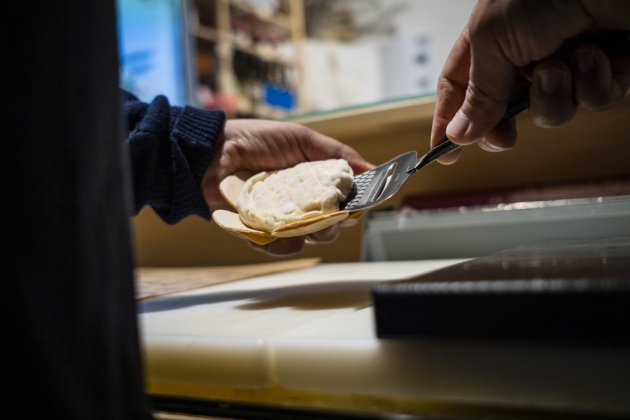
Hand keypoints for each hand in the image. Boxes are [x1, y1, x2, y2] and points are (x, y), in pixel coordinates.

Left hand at [201, 119, 372, 254]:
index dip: (351, 208)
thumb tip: (372, 168)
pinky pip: (276, 247)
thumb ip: (336, 154)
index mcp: (313, 184)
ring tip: (298, 220)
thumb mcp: (302, 139)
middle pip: (329, 228)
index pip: (342, 205)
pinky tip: (271, 229)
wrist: (215, 150)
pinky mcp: (257, 232)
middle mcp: (299, 205)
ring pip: (306, 241)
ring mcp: (279, 220)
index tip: (354, 205)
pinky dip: (278, 242)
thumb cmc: (257, 140)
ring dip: (309, 235)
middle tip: (328, 213)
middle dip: (333, 224)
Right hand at [432, 0, 629, 163]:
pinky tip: (592, 58)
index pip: (459, 90)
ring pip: (551, 112)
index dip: (450, 122)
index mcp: (489, 42)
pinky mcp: (605, 70)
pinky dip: (591, 85)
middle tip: (504, 137)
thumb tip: (459, 134)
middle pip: (502, 111)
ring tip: (558, 68)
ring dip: (552, 98)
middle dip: (504, 127)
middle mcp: (524, 56)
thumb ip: (478, 93)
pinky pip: (593, 101)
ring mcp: (565, 65)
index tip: (445, 153)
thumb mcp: (493, 39)